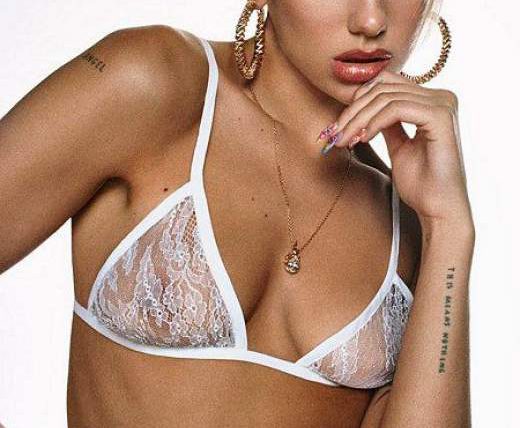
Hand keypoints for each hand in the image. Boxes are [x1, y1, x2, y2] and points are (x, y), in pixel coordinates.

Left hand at [318, 70, 472, 229]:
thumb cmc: (420, 183)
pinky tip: (364, 139)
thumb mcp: (398, 146)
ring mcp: (443, 104)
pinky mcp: (440, 117)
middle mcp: (441, 97)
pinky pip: (396, 109)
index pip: (387, 84)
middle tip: (335, 133)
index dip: (358, 101)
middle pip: (383, 87)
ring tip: (345, 140)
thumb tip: (365, 108)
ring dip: (358, 119)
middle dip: (353, 110)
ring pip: (386, 98)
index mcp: (432, 101)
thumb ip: (387, 124)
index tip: (339, 126)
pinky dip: (374, 123)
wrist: (438, 208)